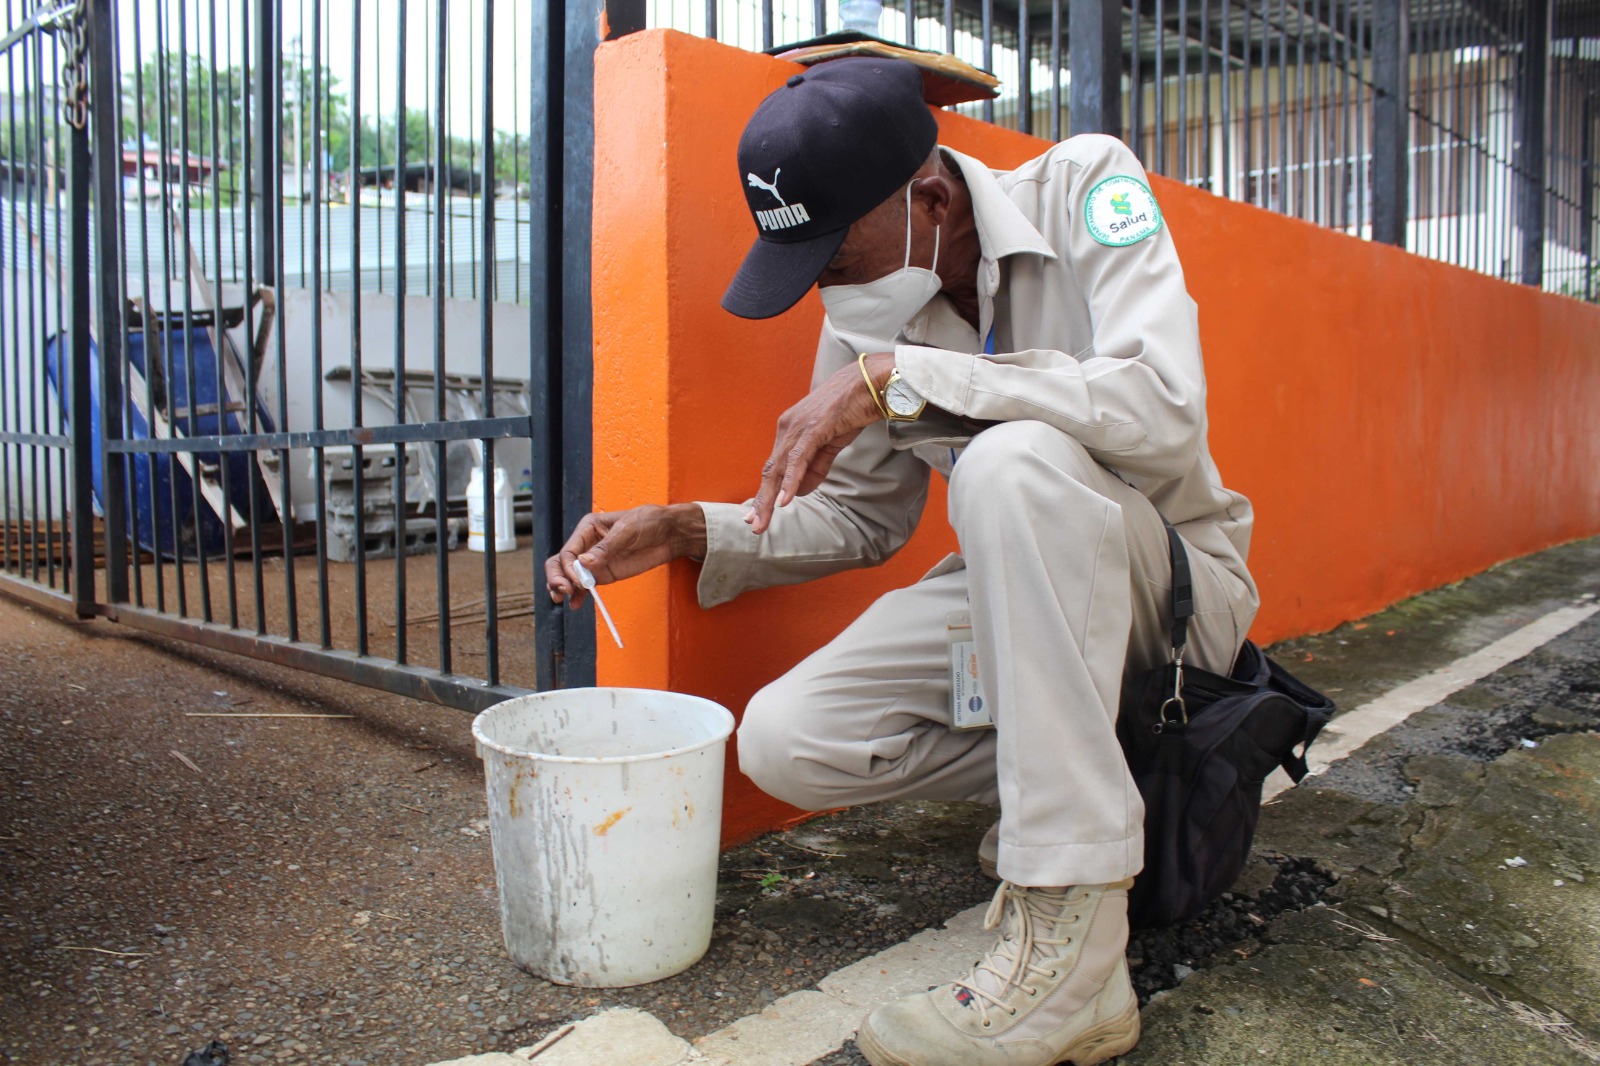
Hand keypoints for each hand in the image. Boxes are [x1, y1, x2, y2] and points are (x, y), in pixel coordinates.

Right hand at [544, 503, 706, 606]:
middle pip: (561, 564)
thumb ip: (605, 548)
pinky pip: (586, 586)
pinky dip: (579, 595)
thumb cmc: (648, 522)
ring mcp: (594, 562)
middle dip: (558, 578)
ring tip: (565, 599)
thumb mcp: (627, 531)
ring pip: (569, 576)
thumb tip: (583, 562)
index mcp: (588, 528)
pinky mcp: (604, 574)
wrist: (669, 534)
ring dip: (563, 588)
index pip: (568, 552)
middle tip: (563, 592)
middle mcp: (587, 545)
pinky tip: (576, 604)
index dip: (568, 569)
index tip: (579, 582)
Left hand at [747, 352, 892, 534]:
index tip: (757, 514)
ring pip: (779, 468)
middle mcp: (788, 428)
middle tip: (754, 525)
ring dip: (770, 497)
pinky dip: (790, 480)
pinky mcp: (814, 427)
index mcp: (791, 430)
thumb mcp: (832, 443)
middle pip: (770, 470)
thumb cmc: (852, 409)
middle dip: (761, 501)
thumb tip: (799, 491)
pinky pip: (798, 459)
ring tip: (763, 520)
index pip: (774, 467)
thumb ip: (816, 467)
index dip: (765, 492)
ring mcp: (799, 427)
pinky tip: (785, 500)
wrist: (870, 382)